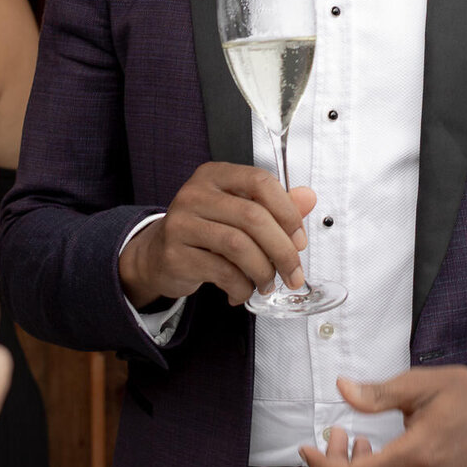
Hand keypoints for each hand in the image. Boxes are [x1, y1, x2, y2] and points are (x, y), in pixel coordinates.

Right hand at [119, 162, 315, 308]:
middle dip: (282, 250)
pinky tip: (242, 291)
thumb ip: (274, 205)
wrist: (158, 255)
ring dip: (262, 271)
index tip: (299, 239)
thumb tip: (308, 198)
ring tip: (266, 284)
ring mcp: (182, 222)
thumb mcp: (238, 212)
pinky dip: (241, 286)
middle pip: (253, 217)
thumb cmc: (205, 231)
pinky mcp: (175, 253)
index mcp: (215, 175)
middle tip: (293, 272)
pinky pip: (221, 272)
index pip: (260, 181)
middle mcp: (196, 193)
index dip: (287, 211)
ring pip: (238, 246)